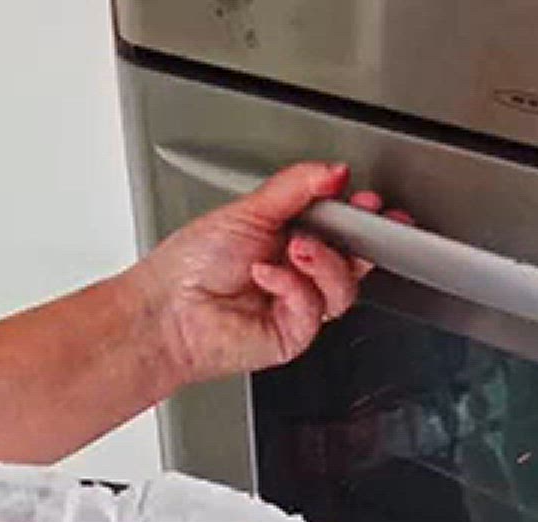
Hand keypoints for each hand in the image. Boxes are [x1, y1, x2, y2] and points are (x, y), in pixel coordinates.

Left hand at [128, 162, 408, 386]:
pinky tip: (265, 277)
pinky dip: (293, 287)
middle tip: (359, 220)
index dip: (361, 216)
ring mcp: (298, 306)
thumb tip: (334, 171)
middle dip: (362, 241)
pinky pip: (315, 308)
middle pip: (353, 261)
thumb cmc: (190, 265)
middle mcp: (297, 274)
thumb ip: (297, 186)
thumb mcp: (248, 209)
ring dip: (324, 263)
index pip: (340, 228)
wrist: (167, 311)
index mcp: (288, 238)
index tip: (370, 202)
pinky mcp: (294, 334)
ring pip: (344, 287)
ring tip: (294, 248)